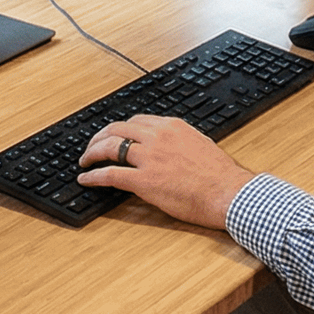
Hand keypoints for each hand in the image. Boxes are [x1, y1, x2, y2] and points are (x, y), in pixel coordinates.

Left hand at [76, 115, 255, 229]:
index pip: (136, 121)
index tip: (114, 135)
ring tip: (85, 161)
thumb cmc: (220, 175)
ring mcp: (149, 158)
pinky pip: (110, 174)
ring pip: (109, 148)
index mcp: (171, 127)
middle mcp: (157, 137)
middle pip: (117, 129)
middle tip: (92, 147)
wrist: (228, 192)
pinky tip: (86, 179)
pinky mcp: (144, 181)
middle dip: (100, 137)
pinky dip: (94, 176)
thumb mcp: (200, 145)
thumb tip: (170, 148)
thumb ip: (180, 142)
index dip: (120, 129)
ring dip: (92, 153)